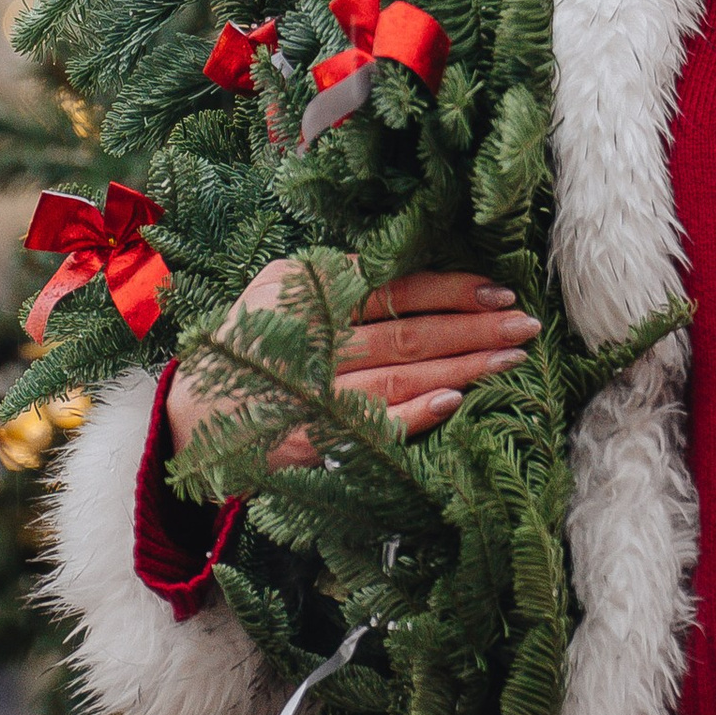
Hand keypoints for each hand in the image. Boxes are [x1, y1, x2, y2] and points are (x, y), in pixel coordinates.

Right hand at [165, 266, 537, 467]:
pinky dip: (410, 415)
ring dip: (460, 368)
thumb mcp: (282, 290)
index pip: (394, 288)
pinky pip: (366, 424)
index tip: (500, 293)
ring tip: (510, 363)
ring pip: (397, 376)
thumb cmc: (252, 344)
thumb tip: (417, 278)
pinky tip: (451, 403)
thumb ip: (339, 280)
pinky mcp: (301, 436)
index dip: (451, 290)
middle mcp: (307, 336)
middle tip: (527, 327)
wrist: (187, 415)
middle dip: (474, 330)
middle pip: (406, 332)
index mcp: (307, 292)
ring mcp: (304, 388)